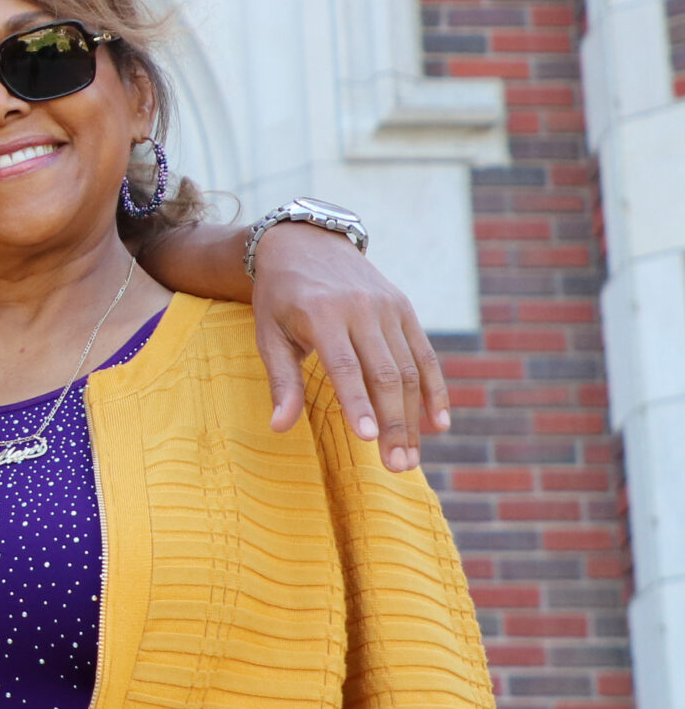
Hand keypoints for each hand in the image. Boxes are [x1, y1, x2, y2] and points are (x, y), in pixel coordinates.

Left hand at [250, 222, 449, 472]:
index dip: (357, 402)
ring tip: (410, 458)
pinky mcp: (404, 309)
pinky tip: (439, 424)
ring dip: (414, 417)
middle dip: (394, 423)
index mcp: (321, 312)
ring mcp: (388, 307)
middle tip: (397, 466)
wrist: (306, 242)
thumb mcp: (268, 333)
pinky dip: (435, 390)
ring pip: (409, 368)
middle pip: (385, 373)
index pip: (344, 365)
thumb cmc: (280, 297)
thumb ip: (281, 380)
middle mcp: (361, 308)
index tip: (368, 439)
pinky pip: (425, 354)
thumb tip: (279, 427)